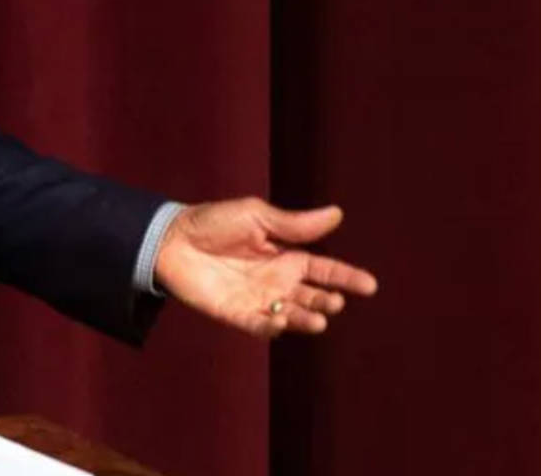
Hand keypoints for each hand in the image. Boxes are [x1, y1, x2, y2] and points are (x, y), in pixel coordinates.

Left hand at [153, 197, 377, 337]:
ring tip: (317, 319)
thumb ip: (294, 224)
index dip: (347, 277)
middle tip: (333, 301)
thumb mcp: (256, 217)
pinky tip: (280, 320)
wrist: (170, 238)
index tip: (370, 285)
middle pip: (313, 297)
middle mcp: (278, 281)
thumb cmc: (213, 222)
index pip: (325, 269)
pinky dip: (273, 326)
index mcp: (286, 256)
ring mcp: (259, 299)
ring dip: (306, 319)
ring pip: (292, 315)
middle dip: (327, 301)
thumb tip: (337, 214)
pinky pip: (260, 325)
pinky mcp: (237, 314)